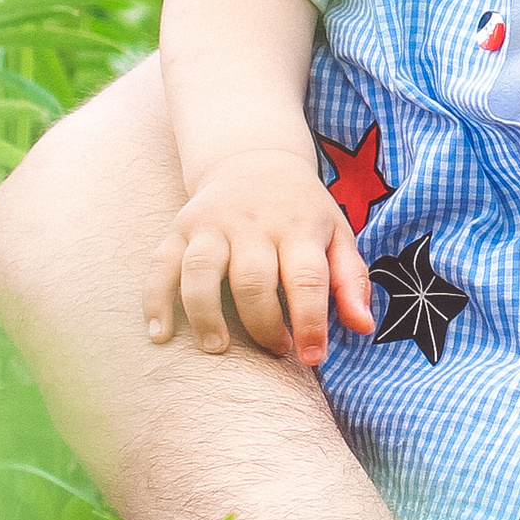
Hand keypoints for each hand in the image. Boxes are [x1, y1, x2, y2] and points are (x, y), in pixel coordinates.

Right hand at [147, 147, 373, 366]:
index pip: (307, 279)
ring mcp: (212, 224)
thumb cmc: (302, 211)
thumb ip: (351, 281)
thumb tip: (363, 328)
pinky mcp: (179, 228)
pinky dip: (156, 301)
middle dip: (263, 324)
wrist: (255, 160)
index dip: (310, 322)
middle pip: (252, 280)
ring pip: (201, 271)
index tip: (312, 358)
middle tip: (274, 350)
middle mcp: (254, 223)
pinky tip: (161, 334)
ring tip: (217, 348)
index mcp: (300, 227)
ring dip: (206, 315)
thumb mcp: (337, 236)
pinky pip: (160, 265)